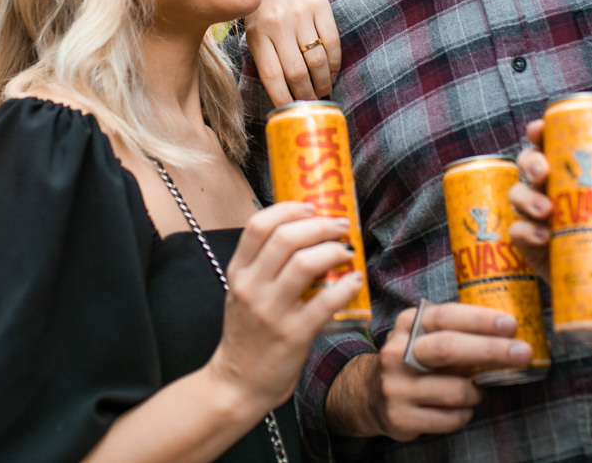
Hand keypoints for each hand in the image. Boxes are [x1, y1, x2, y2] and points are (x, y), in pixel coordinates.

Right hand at [206, 202, 361, 415]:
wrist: (237, 384)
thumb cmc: (246, 336)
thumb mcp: (241, 294)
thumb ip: (261, 267)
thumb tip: (301, 236)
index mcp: (238, 273)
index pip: (258, 226)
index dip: (288, 209)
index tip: (311, 207)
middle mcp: (252, 288)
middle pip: (286, 238)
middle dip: (320, 225)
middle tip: (340, 225)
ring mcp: (272, 311)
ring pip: (306, 263)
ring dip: (334, 250)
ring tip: (347, 250)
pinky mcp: (293, 335)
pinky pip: (325, 302)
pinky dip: (345, 285)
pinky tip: (355, 280)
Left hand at [246, 0, 341, 105]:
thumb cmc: (265, 3)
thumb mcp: (253, 26)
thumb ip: (261, 53)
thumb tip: (277, 91)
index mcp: (258, 33)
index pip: (271, 76)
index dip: (283, 99)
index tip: (291, 113)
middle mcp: (278, 25)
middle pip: (296, 73)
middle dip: (306, 95)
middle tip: (312, 105)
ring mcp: (300, 16)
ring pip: (316, 60)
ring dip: (322, 82)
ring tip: (323, 91)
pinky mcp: (320, 6)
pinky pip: (331, 42)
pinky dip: (334, 63)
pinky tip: (332, 71)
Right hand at [334, 303, 531, 440]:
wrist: (369, 394)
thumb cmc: (414, 360)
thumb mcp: (425, 335)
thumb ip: (455, 330)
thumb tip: (508, 333)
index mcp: (407, 325)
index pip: (446, 316)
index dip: (480, 319)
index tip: (511, 324)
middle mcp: (397, 353)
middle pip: (448, 348)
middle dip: (491, 350)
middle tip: (523, 353)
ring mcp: (396, 386)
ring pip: (455, 391)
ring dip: (476, 392)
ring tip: (477, 390)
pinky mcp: (400, 417)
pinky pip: (450, 419)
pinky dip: (465, 414)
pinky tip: (462, 408)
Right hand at [508, 118, 591, 275]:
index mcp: (571, 171)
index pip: (547, 143)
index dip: (537, 132)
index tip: (539, 129)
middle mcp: (551, 189)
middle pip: (526, 164)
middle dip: (530, 162)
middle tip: (544, 172)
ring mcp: (539, 217)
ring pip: (516, 195)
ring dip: (526, 197)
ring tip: (547, 210)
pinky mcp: (533, 246)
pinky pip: (516, 232)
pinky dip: (525, 230)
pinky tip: (544, 236)